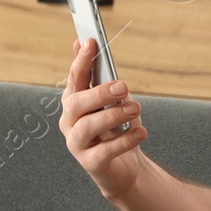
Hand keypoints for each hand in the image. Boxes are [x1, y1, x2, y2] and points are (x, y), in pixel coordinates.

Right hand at [60, 37, 147, 200]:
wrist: (127, 168)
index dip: (82, 61)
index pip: (74, 78)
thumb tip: (82, 42)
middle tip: (123, 87)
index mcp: (74, 102)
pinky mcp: (91, 164)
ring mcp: (77, 144)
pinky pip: (105, 151)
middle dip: (100, 92)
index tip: (92, 42)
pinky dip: (124, 140)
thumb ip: (100, 76)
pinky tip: (141, 132)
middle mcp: (70, 122)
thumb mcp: (113, 100)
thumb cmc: (118, 129)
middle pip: (77, 102)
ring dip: (113, 114)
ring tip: (135, 108)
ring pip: (88, 126)